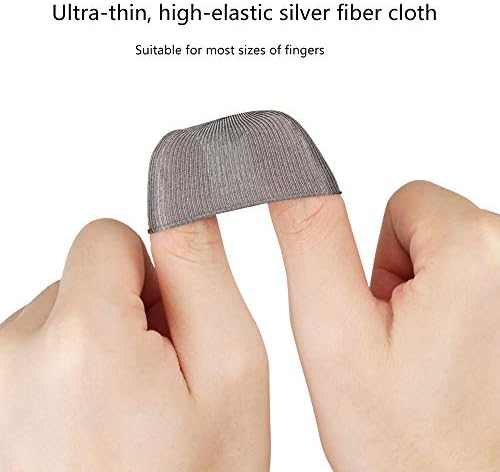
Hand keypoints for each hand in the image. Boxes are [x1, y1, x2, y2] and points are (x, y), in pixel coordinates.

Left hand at [0, 219, 269, 470]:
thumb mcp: (232, 372)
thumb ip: (202, 274)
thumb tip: (178, 205)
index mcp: (83, 342)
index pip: (106, 237)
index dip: (148, 274)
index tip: (168, 326)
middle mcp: (12, 359)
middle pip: (82, 281)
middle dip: (124, 318)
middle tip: (153, 386)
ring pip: (57, 322)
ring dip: (95, 354)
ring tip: (120, 418)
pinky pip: (32, 359)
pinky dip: (65, 382)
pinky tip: (88, 432)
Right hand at [270, 181, 499, 470]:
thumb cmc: (403, 438)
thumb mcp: (332, 329)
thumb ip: (309, 234)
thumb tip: (288, 164)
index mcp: (478, 251)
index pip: (405, 200)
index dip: (379, 262)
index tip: (385, 317)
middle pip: (434, 225)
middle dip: (407, 277)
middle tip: (406, 343)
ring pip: (453, 254)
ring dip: (432, 297)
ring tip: (432, 356)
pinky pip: (478, 280)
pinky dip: (460, 311)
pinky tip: (459, 360)